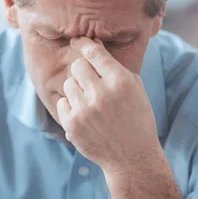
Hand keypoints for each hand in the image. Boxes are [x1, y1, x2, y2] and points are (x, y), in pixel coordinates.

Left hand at [57, 37, 159, 172]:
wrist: (132, 157)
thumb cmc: (135, 118)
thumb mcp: (134, 88)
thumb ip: (113, 66)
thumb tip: (92, 43)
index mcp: (121, 81)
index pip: (94, 53)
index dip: (84, 44)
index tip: (76, 41)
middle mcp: (102, 94)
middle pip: (78, 66)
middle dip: (84, 71)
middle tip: (93, 83)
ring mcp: (85, 110)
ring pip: (69, 83)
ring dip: (78, 89)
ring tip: (92, 103)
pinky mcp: (72, 124)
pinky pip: (62, 102)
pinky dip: (71, 106)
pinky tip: (86, 116)